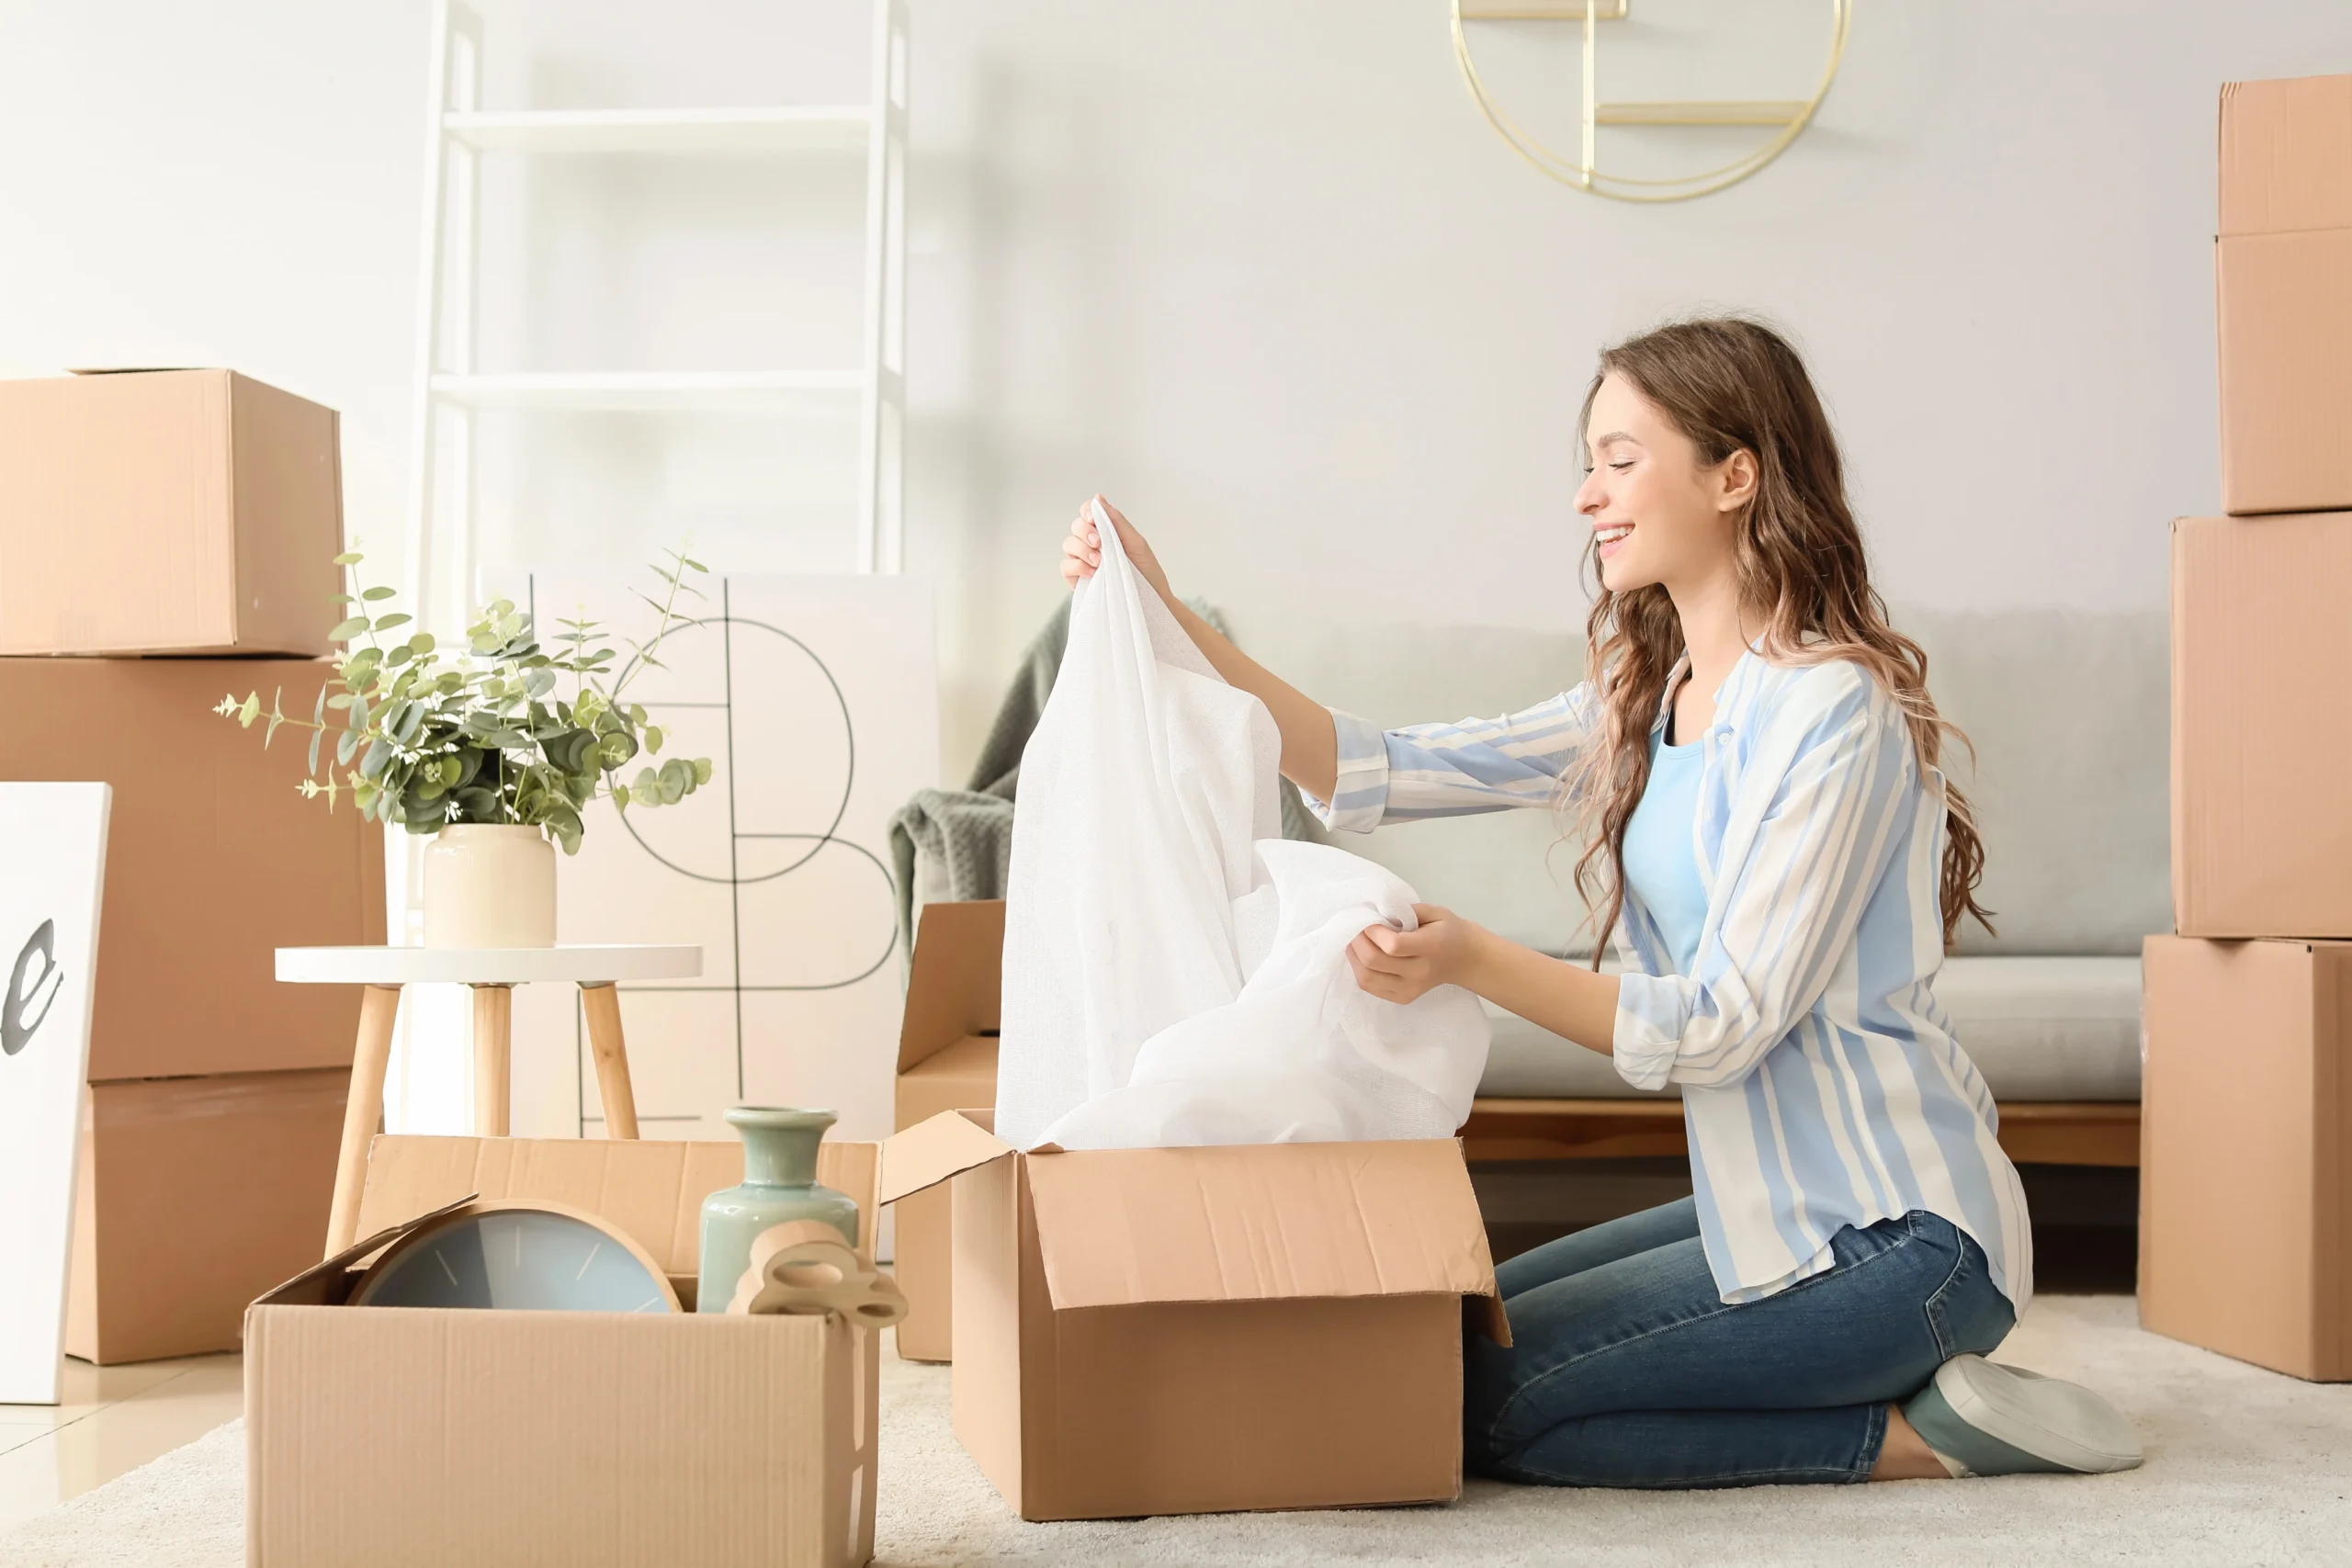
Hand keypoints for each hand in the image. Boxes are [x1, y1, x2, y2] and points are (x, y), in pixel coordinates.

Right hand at [1059, 495, 1173, 601]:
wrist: (1150, 599)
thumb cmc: (1147, 571)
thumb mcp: (1135, 542)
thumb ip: (1116, 520)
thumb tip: (1098, 497)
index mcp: (1106, 531)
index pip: (1088, 512)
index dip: (1087, 512)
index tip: (1093, 519)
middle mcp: (1092, 544)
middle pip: (1076, 526)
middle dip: (1085, 532)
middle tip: (1098, 543)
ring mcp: (1083, 561)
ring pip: (1068, 544)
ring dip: (1082, 550)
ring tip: (1099, 562)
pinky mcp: (1077, 578)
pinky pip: (1066, 566)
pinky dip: (1077, 566)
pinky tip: (1092, 573)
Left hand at [1348, 904, 1488, 1004]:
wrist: (1466, 959)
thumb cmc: (1449, 931)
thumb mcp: (1434, 912)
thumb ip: (1405, 911)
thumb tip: (1376, 914)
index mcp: (1430, 947)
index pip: (1393, 945)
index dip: (1373, 932)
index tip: (1369, 919)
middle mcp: (1419, 973)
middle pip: (1374, 962)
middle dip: (1357, 942)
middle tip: (1357, 928)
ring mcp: (1410, 989)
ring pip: (1367, 978)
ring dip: (1354, 957)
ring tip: (1356, 942)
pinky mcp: (1403, 998)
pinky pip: (1370, 988)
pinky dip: (1360, 971)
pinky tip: (1363, 958)